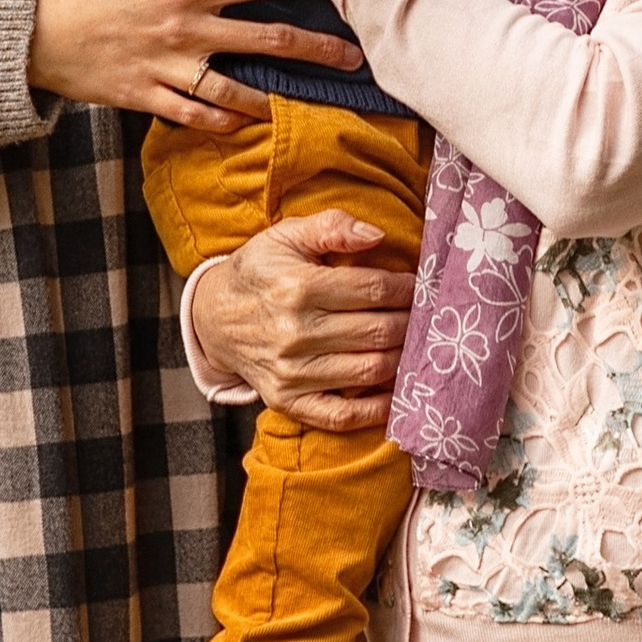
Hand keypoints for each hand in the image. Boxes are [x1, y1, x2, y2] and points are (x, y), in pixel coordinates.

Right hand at [27, 0, 362, 132]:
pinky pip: (195, 115)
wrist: (30, 36)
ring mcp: (169, 70)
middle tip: (353, 55)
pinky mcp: (148, 98)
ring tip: (304, 104)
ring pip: (237, 88)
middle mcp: (185, 31)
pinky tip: (244, 124)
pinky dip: (222, 121)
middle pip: (265, 40)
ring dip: (274, 97)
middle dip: (315, 47)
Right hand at [188, 211, 412, 436]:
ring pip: (369, 369)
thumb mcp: (286, 235)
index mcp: (298, 287)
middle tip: (427, 316)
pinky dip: (377, 409)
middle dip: (412, 322)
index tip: (420, 287)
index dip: (406, 289)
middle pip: (378, 331)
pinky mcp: (288, 401)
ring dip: (403, 358)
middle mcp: (295, 333)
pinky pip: (343, 415)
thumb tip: (377, 234)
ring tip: (416, 344)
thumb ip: (332, 226)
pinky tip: (397, 392)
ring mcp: (291, 372)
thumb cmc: (260, 272)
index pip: (373, 290)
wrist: (214, 318)